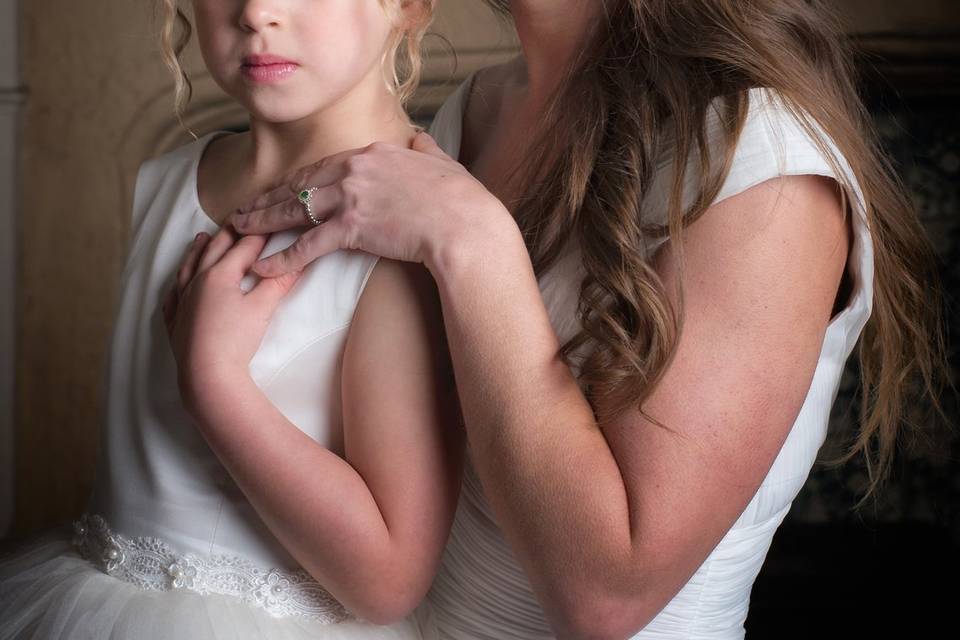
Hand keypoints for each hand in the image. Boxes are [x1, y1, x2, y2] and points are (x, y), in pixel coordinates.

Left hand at [162, 227, 302, 414]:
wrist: (208, 376)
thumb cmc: (235, 340)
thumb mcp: (263, 308)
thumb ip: (279, 282)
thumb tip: (300, 262)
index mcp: (219, 275)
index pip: (243, 248)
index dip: (258, 234)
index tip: (269, 221)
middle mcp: (196, 282)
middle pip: (212, 251)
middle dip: (226, 234)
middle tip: (236, 220)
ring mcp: (182, 302)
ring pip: (188, 269)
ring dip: (196, 251)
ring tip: (200, 238)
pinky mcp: (175, 322)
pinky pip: (172, 297)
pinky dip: (177, 286)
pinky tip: (178, 285)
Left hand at [227, 132, 510, 276]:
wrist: (465, 225)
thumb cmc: (461, 200)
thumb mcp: (442, 163)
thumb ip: (425, 150)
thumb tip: (421, 140)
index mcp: (372, 153)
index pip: (322, 167)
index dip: (295, 181)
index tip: (277, 191)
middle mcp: (354, 169)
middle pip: (299, 184)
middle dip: (267, 198)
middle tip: (243, 209)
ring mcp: (351, 197)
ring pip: (294, 210)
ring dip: (262, 221)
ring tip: (238, 231)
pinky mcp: (352, 228)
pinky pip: (307, 245)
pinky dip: (282, 257)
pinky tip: (261, 267)